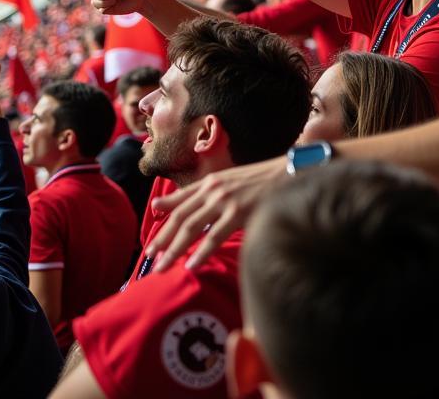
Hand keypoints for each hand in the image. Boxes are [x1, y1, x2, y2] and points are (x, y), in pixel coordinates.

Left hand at [146, 157, 284, 271]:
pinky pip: (214, 236)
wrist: (288, 172)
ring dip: (174, 249)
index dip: (163, 224)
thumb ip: (208, 193)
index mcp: (211, 182)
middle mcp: (213, 190)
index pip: (179, 204)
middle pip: (180, 217)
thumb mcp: (230, 182)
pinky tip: (191, 266)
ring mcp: (224, 200)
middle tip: (149, 258)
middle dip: (162, 239)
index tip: (150, 242)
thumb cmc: (262, 180)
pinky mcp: (238, 212)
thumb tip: (190, 205)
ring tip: (162, 267)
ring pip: (191, 228)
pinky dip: (201, 252)